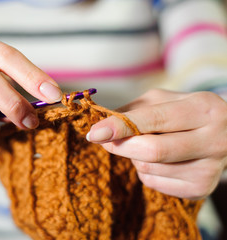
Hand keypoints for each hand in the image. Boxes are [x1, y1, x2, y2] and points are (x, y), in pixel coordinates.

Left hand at [87, 89, 226, 199]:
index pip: (154, 120)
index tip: (94, 133)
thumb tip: (101, 127)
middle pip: (152, 151)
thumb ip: (133, 110)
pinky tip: (158, 160)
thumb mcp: (162, 100)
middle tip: (103, 139)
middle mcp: (213, 141)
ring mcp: (209, 169)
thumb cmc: (184, 112)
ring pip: (149, 169)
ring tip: (148, 144)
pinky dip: (145, 171)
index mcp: (202, 110)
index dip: (120, 126)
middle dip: (120, 146)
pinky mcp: (201, 190)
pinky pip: (153, 183)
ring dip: (134, 157)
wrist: (223, 135)